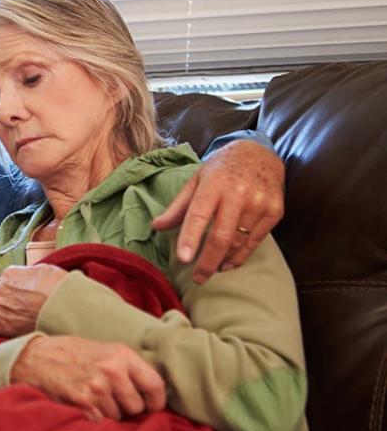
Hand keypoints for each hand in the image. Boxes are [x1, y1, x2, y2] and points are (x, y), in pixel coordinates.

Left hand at [0, 264, 68, 336]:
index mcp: (10, 274)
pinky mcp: (1, 326)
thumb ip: (28, 273)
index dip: (6, 288)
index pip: (0, 281)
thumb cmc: (59, 288)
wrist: (66, 307)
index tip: (12, 294)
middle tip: (8, 305)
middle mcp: (1, 289)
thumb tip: (27, 277)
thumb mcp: (44, 270)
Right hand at [11, 335, 165, 420]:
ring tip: (91, 400)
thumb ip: (127, 368)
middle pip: (136, 407)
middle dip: (126, 410)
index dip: (155, 402)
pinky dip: (92, 420)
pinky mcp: (81, 402)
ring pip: (117, 418)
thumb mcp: (104, 351)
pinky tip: (81, 407)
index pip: (156, 385)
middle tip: (110, 401)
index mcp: (122, 355)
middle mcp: (112, 370)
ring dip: (107, 415)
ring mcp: (96, 387)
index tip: (150, 408)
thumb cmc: (71, 355)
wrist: (34, 357)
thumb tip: (152, 394)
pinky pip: (99, 423)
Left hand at [152, 141, 284, 283]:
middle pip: (221, 236)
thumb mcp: (196, 180)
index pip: (199, 214)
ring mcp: (259, 203)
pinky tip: (228, 264)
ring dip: (222, 260)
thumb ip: (178, 206)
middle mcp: (238, 193)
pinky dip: (240, 257)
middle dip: (207, 261)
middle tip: (197, 278)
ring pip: (238, 242)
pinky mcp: (274, 211)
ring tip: (209, 269)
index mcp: (213, 184)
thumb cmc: (221, 169)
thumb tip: (156, 227)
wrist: (260, 153)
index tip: (183, 258)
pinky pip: (255, 242)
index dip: (190, 238)